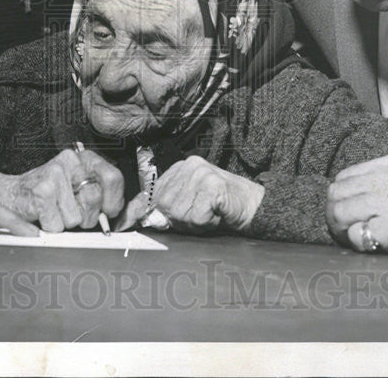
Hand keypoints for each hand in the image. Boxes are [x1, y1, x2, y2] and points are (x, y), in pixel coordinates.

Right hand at [0, 148, 123, 232]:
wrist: (11, 193)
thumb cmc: (51, 194)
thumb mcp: (79, 187)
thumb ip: (105, 197)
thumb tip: (131, 211)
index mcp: (83, 157)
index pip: (113, 177)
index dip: (114, 201)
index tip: (108, 212)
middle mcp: (69, 161)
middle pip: (94, 201)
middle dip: (86, 217)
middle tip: (72, 212)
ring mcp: (54, 175)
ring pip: (76, 218)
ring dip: (66, 223)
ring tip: (54, 211)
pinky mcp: (40, 192)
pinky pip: (58, 225)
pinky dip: (51, 227)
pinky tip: (42, 214)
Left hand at [150, 156, 264, 232]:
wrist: (252, 205)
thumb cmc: (219, 208)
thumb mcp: (188, 205)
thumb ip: (166, 207)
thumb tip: (135, 217)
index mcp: (179, 168)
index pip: (153, 193)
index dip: (149, 212)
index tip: (140, 221)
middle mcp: (188, 165)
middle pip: (165, 205)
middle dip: (180, 220)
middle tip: (200, 216)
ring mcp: (201, 173)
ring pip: (179, 213)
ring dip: (195, 223)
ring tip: (210, 215)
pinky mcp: (212, 185)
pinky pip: (197, 217)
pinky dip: (208, 223)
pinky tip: (218, 214)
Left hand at [325, 156, 387, 256]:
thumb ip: (383, 182)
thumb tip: (354, 196)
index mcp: (387, 165)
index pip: (343, 178)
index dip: (341, 197)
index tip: (347, 212)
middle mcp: (383, 179)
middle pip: (336, 194)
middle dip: (335, 213)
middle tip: (345, 229)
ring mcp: (385, 202)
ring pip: (339, 212)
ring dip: (341, 228)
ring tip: (355, 238)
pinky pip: (355, 233)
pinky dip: (357, 241)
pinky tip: (372, 244)